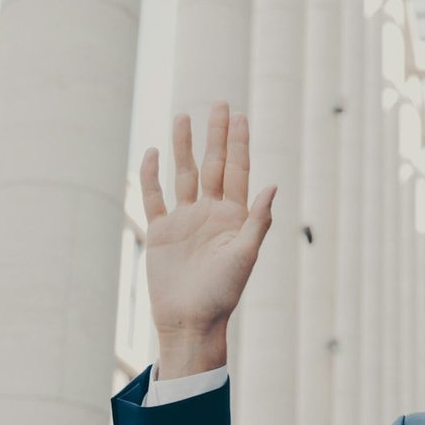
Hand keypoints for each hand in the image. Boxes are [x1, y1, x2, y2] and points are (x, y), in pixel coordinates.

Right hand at [140, 102, 275, 348]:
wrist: (190, 321)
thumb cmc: (223, 293)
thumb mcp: (245, 255)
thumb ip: (258, 220)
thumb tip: (273, 185)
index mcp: (233, 218)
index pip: (238, 172)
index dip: (239, 144)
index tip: (240, 116)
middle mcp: (209, 214)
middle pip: (212, 165)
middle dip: (216, 135)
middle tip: (219, 104)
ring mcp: (184, 220)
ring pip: (183, 174)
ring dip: (183, 147)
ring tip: (183, 117)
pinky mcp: (160, 232)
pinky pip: (153, 197)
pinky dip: (152, 176)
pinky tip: (154, 153)